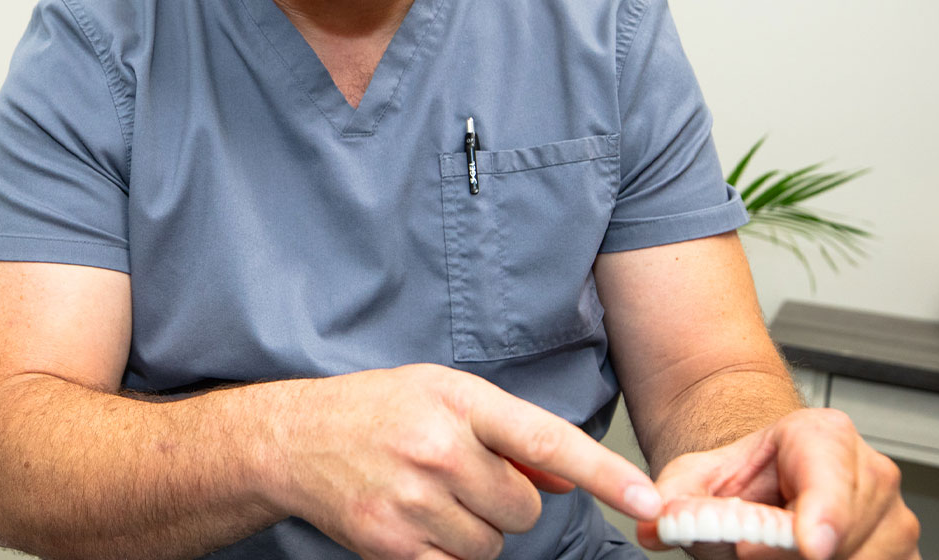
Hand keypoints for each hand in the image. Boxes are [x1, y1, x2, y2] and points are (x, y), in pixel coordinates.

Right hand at [261, 363, 662, 559]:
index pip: (547, 439)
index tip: (647, 500)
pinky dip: (446, 553)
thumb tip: (567, 475)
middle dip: (503, 501)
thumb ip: (510, 433)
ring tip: (431, 496)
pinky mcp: (390, 545)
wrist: (291, 440)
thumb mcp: (444, 395)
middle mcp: (438, 450)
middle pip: (524, 508)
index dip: (603, 473)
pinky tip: (416, 522)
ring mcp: (412, 501)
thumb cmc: (377, 410)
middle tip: (460, 477)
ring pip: (492, 545)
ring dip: (474, 530)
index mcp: (459, 402)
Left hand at [634, 408, 919, 558]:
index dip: (820, 519)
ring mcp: (895, 520)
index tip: (807, 544)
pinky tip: (799, 559)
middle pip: (847, 535)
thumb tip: (654, 525)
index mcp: (824, 437)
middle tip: (748, 552)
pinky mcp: (903, 555)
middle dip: (795, 557)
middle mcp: (872, 474)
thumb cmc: (745, 479)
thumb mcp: (698, 479)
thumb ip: (674, 499)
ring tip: (769, 551)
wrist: (768, 484)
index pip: (830, 484)